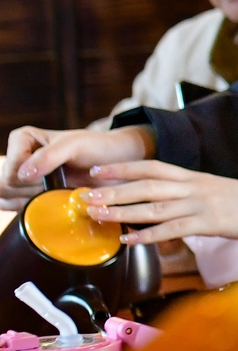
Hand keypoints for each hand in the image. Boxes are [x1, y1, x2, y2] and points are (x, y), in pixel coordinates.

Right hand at [3, 124, 152, 202]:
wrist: (114, 163)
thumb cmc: (95, 148)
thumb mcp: (74, 145)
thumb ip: (48, 156)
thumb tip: (22, 175)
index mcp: (22, 140)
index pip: (11, 167)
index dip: (32, 175)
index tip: (57, 171)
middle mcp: (17, 159)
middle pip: (6, 184)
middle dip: (31, 189)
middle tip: (57, 184)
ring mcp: (20, 180)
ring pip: (7, 198)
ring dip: (32, 201)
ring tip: (56, 192)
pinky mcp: (27, 196)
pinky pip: (16, 209)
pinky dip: (32, 211)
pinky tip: (50, 203)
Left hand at [81, 159, 237, 245]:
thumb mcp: (221, 193)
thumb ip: (195, 196)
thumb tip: (172, 206)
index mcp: (196, 177)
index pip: (153, 166)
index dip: (123, 168)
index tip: (98, 170)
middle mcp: (195, 186)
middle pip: (146, 185)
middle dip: (113, 189)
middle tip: (87, 194)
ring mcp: (202, 204)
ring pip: (154, 206)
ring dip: (122, 211)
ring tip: (98, 215)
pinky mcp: (210, 223)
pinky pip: (173, 229)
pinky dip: (149, 235)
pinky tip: (130, 240)